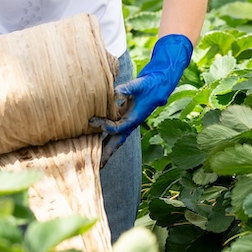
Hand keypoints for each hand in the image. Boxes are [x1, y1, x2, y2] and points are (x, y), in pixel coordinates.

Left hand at [89, 34, 192, 166]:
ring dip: (107, 149)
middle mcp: (131, 123)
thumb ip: (126, 89)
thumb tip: (115, 94)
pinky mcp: (126, 117)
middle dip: (108, 153)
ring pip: (116, 139)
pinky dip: (108, 137)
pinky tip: (99, 141)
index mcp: (134, 118)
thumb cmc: (149, 85)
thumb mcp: (138, 85)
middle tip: (98, 166)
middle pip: (117, 142)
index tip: (92, 120)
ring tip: (98, 162)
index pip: (117, 128)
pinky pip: (115, 131)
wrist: (158, 85)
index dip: (105, 126)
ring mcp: (128, 122)